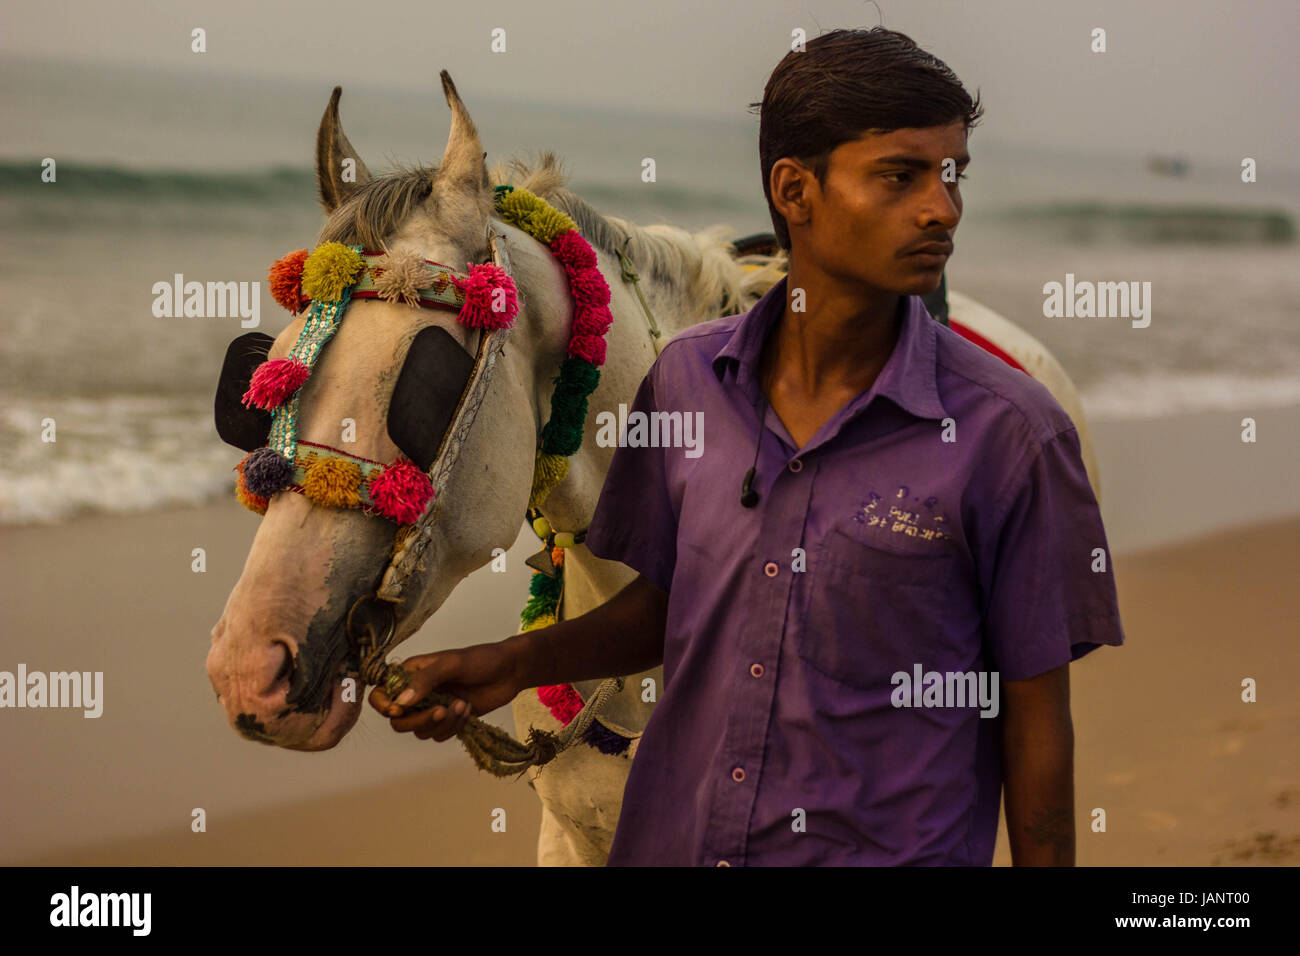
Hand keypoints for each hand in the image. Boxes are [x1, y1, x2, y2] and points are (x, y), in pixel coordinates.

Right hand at [368, 638, 523, 741]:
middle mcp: (418, 692)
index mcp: (412, 673)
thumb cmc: (482, 659)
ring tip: (463, 705)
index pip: (381, 693)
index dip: (383, 705)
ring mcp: (433, 707)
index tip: (398, 710)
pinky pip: (439, 735)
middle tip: (442, 710)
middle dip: (420, 720)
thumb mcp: (453, 663)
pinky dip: (453, 728)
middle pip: (399, 720)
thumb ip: (426, 680)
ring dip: (442, 723)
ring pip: (421, 731)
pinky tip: (468, 709)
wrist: (511, 671)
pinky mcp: (449, 720)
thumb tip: (400, 702)